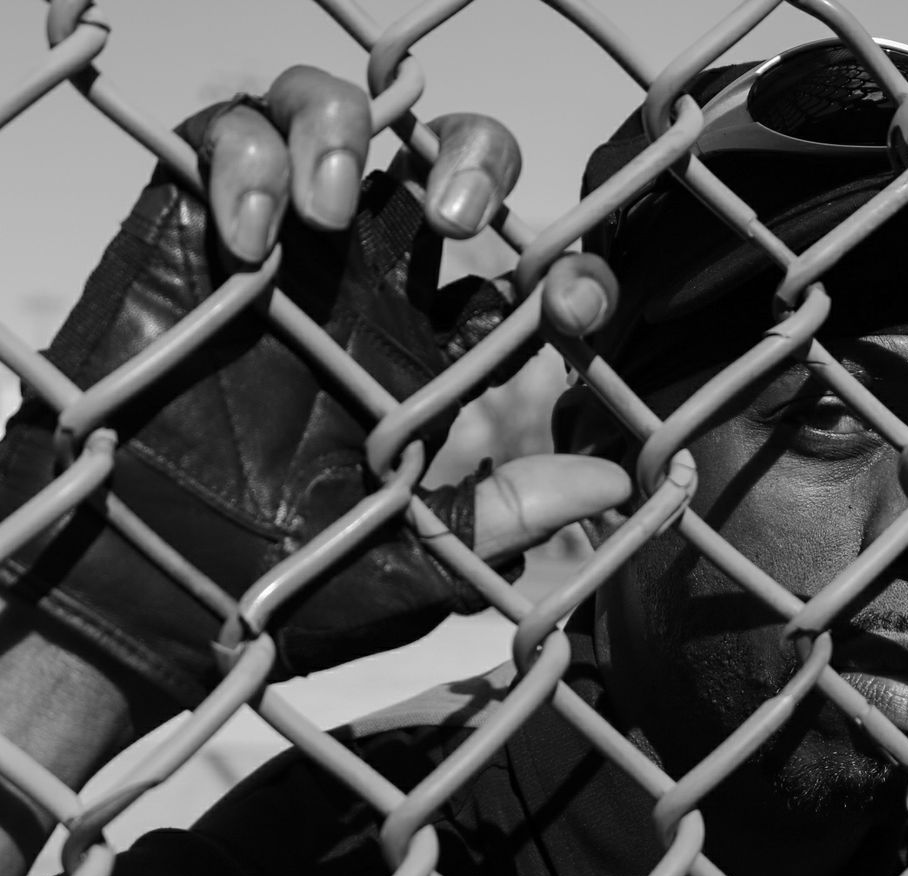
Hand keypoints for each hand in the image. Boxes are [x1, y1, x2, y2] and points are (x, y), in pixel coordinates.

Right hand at [0, 66, 629, 727]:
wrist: (153, 590)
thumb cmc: (288, 583)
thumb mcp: (416, 554)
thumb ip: (508, 514)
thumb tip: (616, 479)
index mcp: (432, 352)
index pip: (527, 279)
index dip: (571, 277)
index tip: (572, 306)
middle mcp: (370, 286)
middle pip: (447, 159)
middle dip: (473, 153)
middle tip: (463, 217)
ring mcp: (286, 250)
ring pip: (334, 113)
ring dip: (344, 130)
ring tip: (329, 209)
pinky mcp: (193, 229)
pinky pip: (223, 135)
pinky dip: (244, 159)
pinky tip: (251, 240)